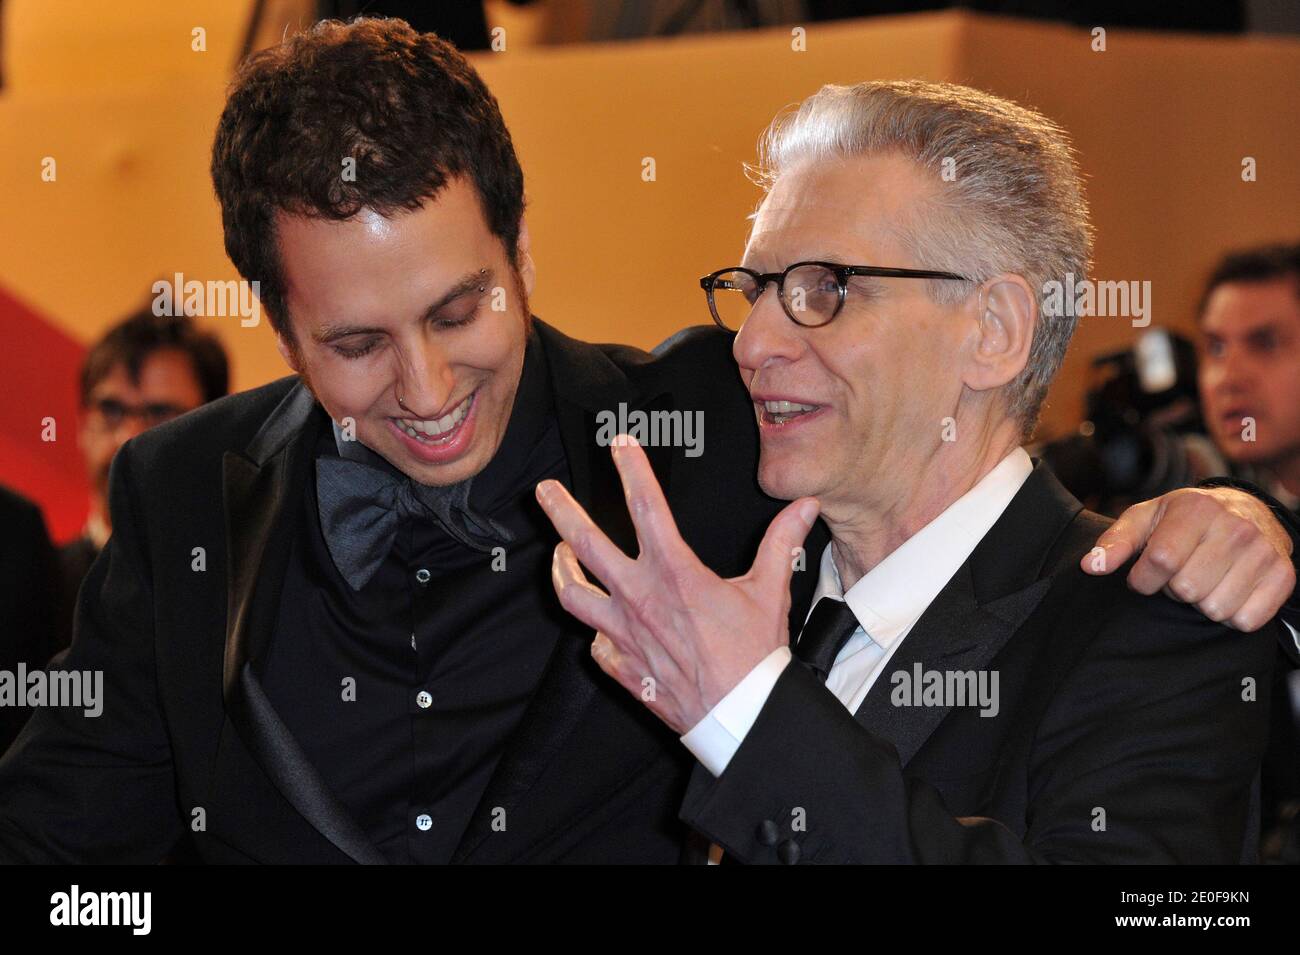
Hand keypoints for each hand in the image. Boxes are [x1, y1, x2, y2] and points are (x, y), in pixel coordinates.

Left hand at [535, 434, 819, 734]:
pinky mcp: (622, 666)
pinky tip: (597, 626)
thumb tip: (804, 508)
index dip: (631, 469)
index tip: (619, 445)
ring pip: (572, 595)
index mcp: (673, 571)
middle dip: (561, 511)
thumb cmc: (754, 656)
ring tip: (557, 555)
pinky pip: (594, 645)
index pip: (645, 505)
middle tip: (544, 491)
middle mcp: (639, 597)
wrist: (741, 714)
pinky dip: (593, 633)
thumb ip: (781, 542)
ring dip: (561, 571)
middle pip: (584, 544)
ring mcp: (623, 633)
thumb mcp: (771, 590)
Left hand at [1081, 486, 1294, 630]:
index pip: (1161, 561)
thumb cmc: (1184, 519)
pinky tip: (1226, 591)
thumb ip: (1115, 542)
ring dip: (1201, 602)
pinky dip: (1231, 615)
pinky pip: (1246, 620)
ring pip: (1215, 608)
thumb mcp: (1145, 519)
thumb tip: (1091, 567)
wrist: (1245, 511)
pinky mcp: (1283, 576)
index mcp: (1197, 509)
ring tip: (1203, 579)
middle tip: (1180, 573)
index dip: (1144, 579)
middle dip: (1174, 589)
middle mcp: (1235, 527)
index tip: (1144, 576)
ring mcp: (1263, 552)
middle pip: (1187, 589)